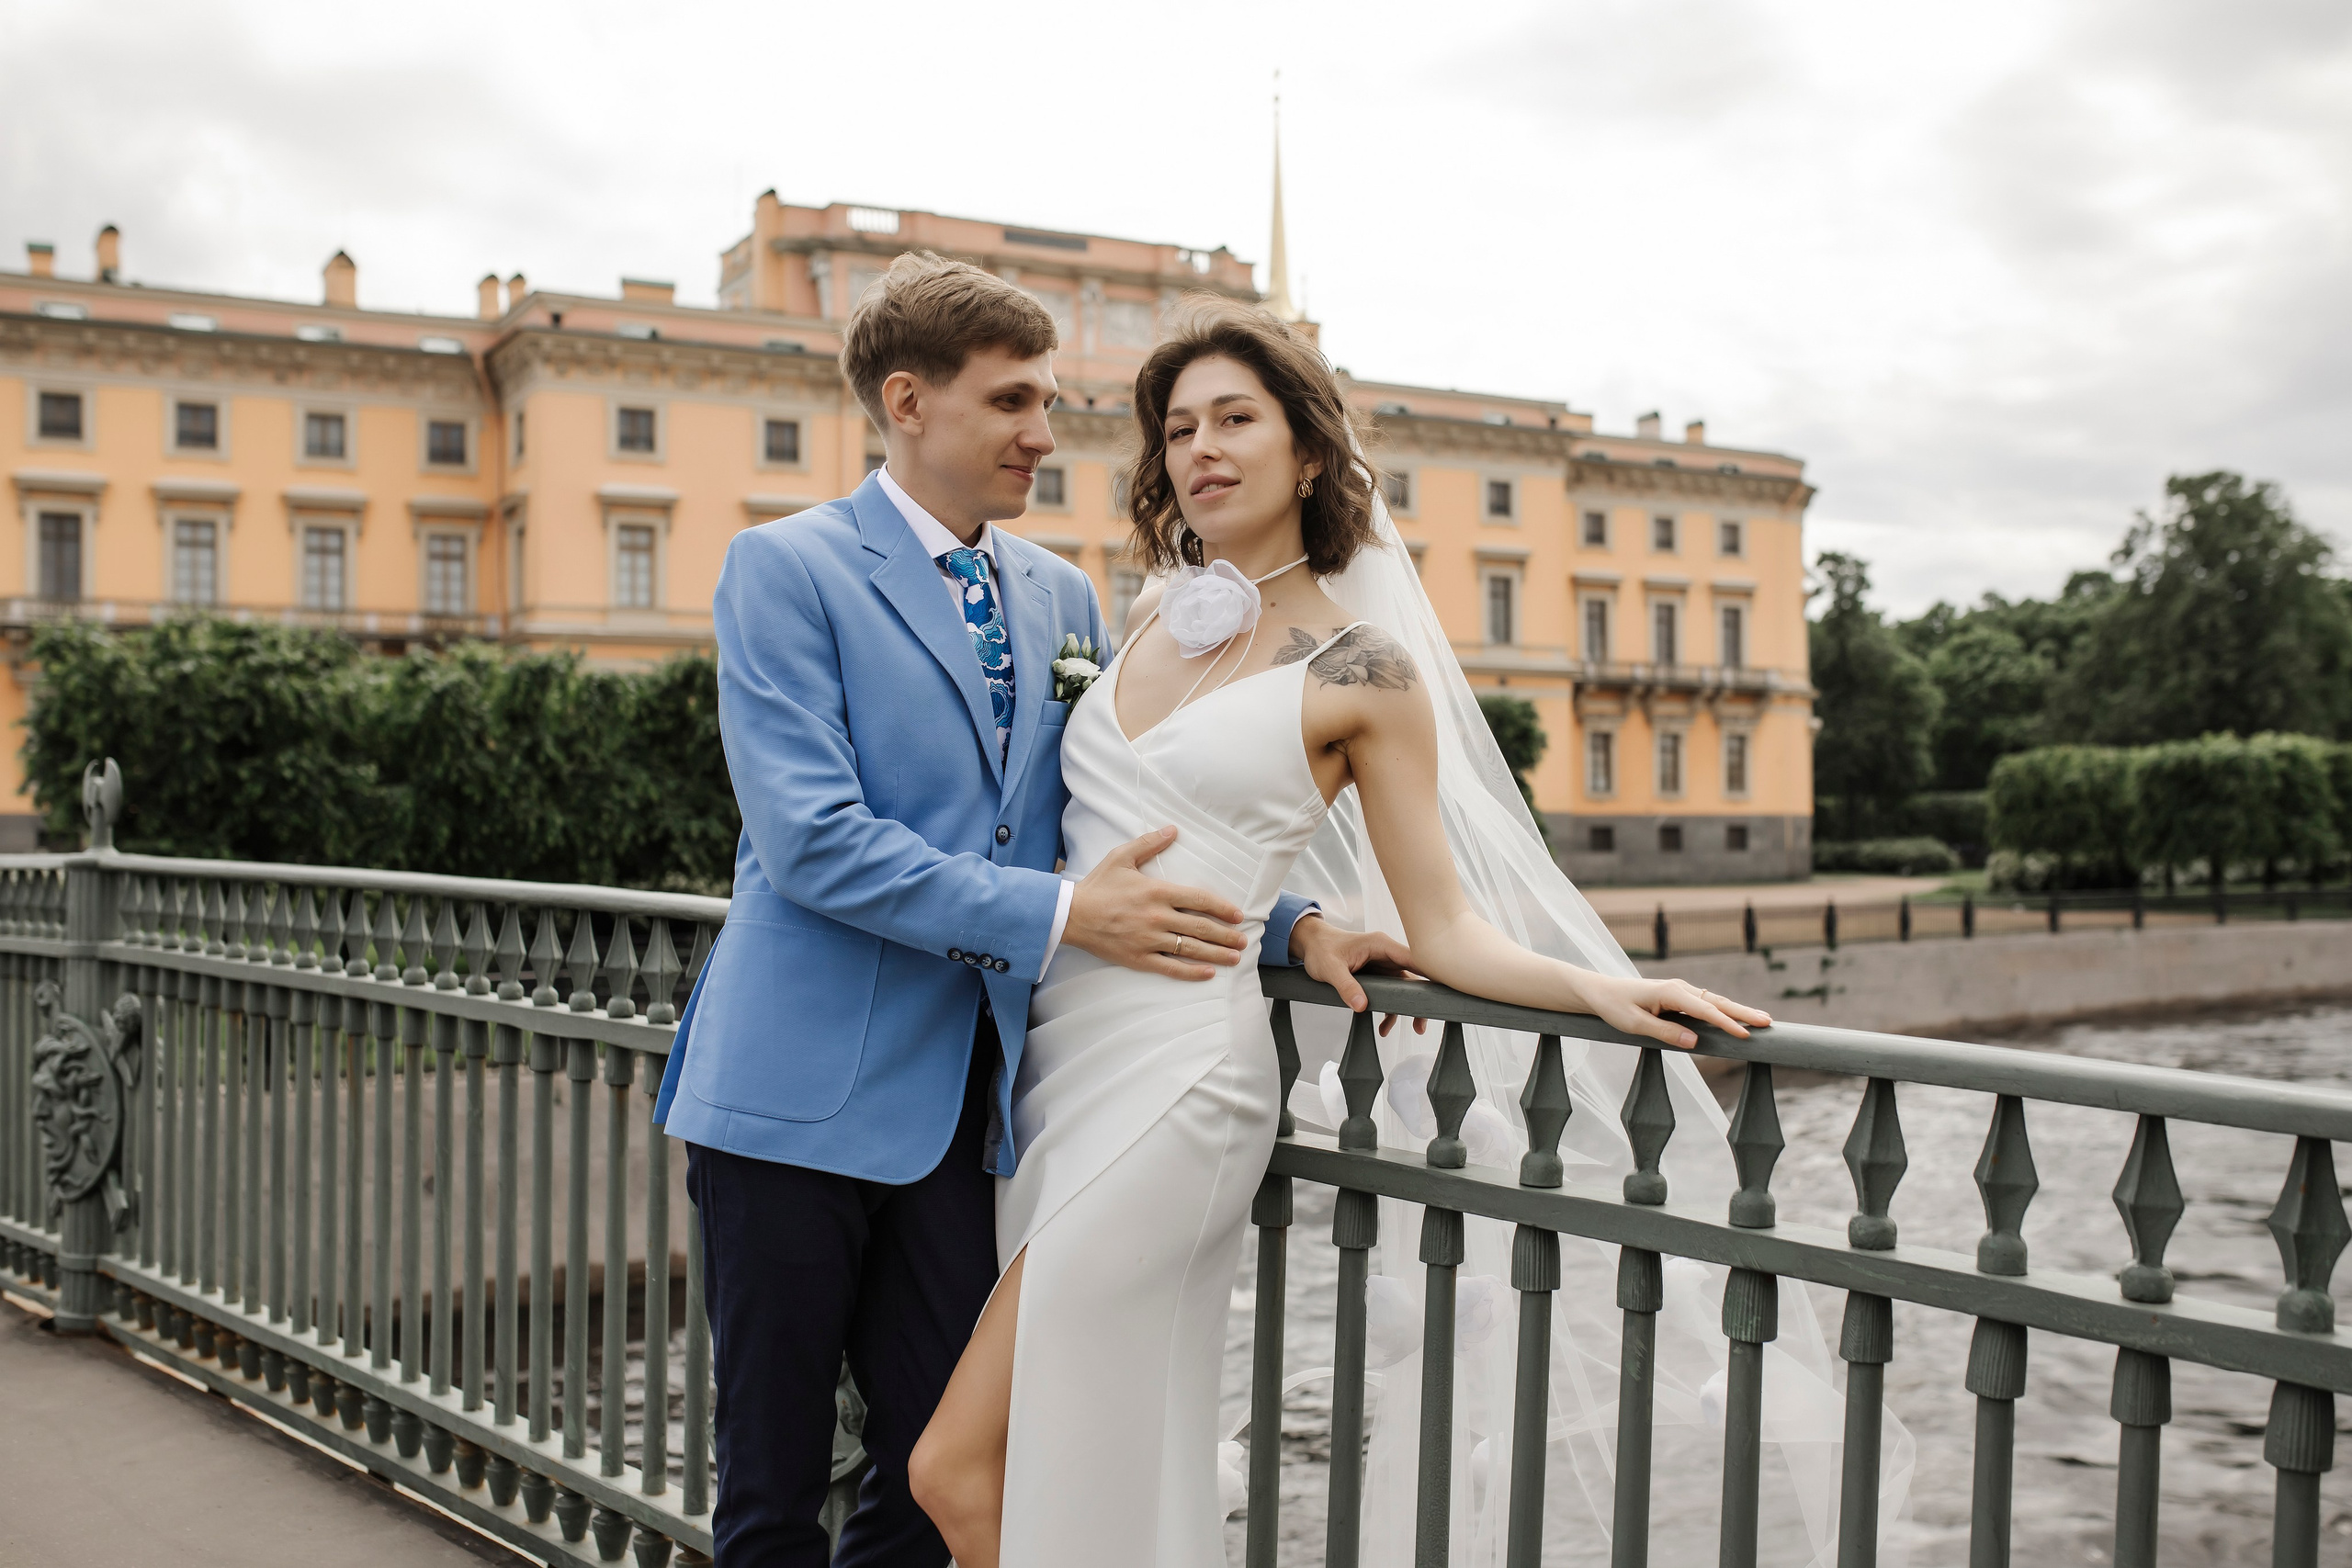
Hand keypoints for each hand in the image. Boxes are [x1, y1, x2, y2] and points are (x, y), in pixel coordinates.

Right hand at [1065, 827, 1247, 980]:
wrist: (1070, 915)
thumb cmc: (1097, 885)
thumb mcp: (1122, 857)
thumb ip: (1149, 843)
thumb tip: (1173, 829)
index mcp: (1157, 892)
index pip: (1199, 900)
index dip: (1222, 908)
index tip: (1237, 915)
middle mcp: (1157, 917)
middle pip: (1201, 927)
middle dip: (1226, 935)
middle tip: (1243, 940)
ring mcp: (1149, 940)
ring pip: (1190, 949)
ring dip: (1216, 954)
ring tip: (1234, 957)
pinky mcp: (1138, 958)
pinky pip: (1170, 968)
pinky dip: (1190, 972)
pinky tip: (1207, 973)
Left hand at [1288, 914, 1428, 1035]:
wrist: (1312, 945)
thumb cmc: (1321, 949)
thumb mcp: (1330, 968)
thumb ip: (1346, 986)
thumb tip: (1362, 1005)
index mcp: (1380, 945)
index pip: (1412, 957)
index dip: (1429, 971)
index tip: (1442, 989)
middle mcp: (1386, 954)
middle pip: (1414, 976)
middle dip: (1421, 999)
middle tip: (1423, 1021)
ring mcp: (1384, 965)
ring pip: (1405, 988)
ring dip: (1407, 1008)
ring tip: (1413, 1028)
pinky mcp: (1378, 975)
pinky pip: (1392, 993)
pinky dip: (1391, 1009)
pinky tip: (1385, 1025)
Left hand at [1578, 974, 1772, 1049]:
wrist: (1599, 992)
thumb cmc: (1613, 1007)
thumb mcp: (1633, 1024)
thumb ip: (1664, 1032)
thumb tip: (1694, 1041)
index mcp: (1670, 993)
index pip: (1706, 1010)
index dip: (1727, 1023)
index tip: (1746, 1035)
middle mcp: (1680, 988)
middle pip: (1717, 1001)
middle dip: (1743, 1013)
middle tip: (1768, 1022)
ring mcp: (1681, 991)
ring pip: (1715, 1001)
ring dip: (1738, 1010)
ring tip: (1762, 1020)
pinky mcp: (1679, 997)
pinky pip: (1707, 1004)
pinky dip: (1725, 1010)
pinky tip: (1738, 1017)